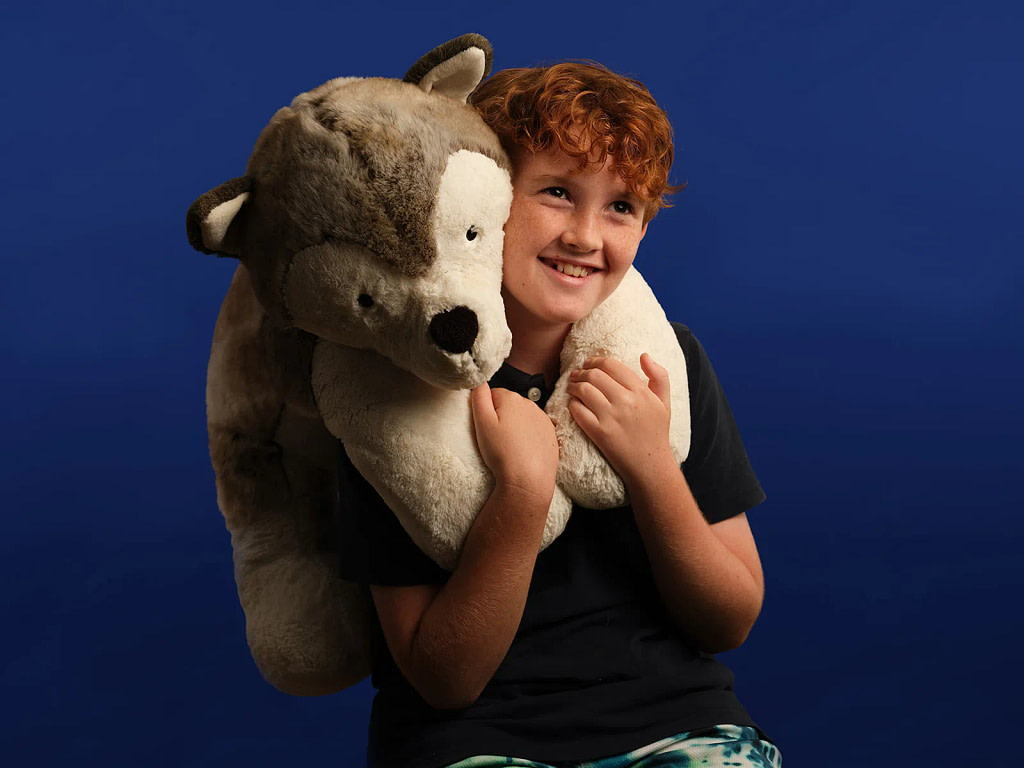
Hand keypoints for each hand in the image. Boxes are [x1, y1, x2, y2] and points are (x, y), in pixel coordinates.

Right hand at [470, 382, 558, 496]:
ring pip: (522, 417)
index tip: (486, 427)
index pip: (493, 394)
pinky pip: (535, 430)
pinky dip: (528, 437)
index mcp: (511, 398)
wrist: (529, 479)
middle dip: (501, 417)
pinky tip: (522, 451)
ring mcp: (543, 419)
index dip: (486, 411)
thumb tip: (479, 380)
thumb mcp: (482, 422)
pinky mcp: (551, 435)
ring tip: (509, 447)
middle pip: (509, 405)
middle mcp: (530, 404)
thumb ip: (479, 397)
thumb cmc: (502, 452)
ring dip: (515, 427)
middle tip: (496, 439)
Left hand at [566, 353, 673, 486]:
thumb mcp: (664, 402)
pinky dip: (572, 403)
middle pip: (595, 375)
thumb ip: (659, 376)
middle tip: (577, 373)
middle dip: (582, 371)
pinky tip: (573, 403)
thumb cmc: (657, 432)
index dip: (596, 360)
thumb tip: (644, 355)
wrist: (650, 465)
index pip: (612, 365)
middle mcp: (625, 401)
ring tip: (572, 386)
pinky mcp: (599, 432)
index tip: (589, 363)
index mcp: (640, 391)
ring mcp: (611, 417)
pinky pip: (578, 411)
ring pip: (584, 390)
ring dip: (574, 385)